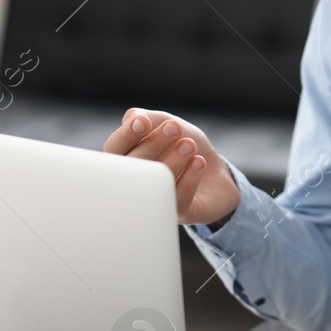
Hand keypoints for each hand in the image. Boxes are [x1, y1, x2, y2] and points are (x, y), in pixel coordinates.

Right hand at [102, 108, 240, 227]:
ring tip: (189, 145)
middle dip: (154, 143)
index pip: (114, 148)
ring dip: (174, 160)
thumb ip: (144, 117)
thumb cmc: (183, 144)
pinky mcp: (178, 213)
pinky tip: (199, 162)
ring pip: (155, 184)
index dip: (126, 135)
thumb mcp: (164, 122)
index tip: (143, 122)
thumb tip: (132, 120)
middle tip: (175, 128)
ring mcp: (154, 200)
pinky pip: (178, 199)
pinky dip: (189, 178)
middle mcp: (134, 182)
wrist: (216, 172)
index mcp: (125, 158)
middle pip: (134, 166)